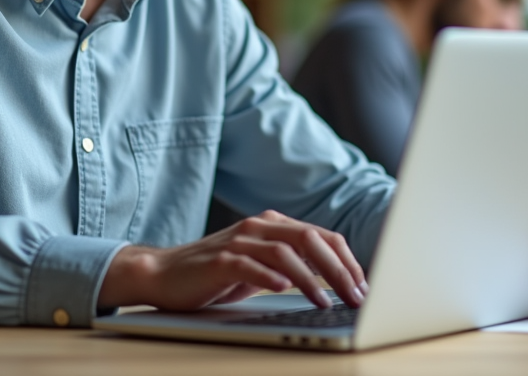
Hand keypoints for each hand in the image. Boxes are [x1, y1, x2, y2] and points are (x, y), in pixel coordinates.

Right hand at [97, 210, 367, 311]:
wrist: (162, 274)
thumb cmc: (215, 275)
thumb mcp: (261, 269)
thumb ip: (293, 267)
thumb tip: (336, 283)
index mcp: (274, 225)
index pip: (323, 236)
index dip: (348, 261)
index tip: (364, 287)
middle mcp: (259, 226)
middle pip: (311, 239)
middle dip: (340, 269)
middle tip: (357, 296)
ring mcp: (239, 240)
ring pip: (286, 251)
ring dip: (312, 278)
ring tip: (328, 301)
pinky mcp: (219, 260)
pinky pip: (252, 265)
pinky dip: (273, 277)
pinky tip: (288, 291)